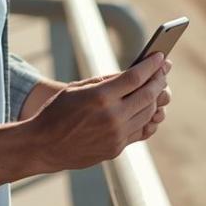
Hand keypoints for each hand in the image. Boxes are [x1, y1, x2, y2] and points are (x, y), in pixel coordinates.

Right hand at [30, 54, 171, 171]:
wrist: (42, 146)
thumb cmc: (56, 112)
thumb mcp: (77, 88)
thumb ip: (106, 81)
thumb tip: (132, 73)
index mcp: (99, 97)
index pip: (135, 78)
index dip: (151, 66)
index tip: (160, 57)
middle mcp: (111, 117)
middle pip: (147, 95)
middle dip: (159, 80)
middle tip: (163, 70)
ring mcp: (116, 135)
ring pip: (148, 113)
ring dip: (156, 98)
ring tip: (158, 87)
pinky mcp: (116, 148)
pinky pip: (140, 130)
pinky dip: (148, 117)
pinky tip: (149, 107)